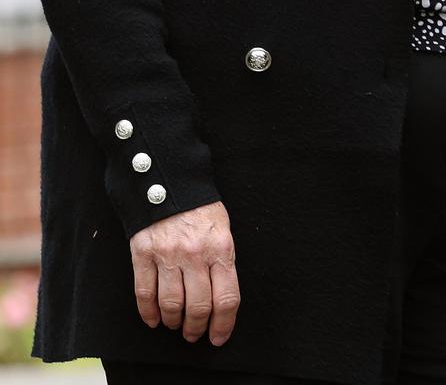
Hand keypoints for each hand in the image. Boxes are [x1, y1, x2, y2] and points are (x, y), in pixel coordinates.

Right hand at [128, 201, 238, 344]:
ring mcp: (167, 255)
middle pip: (198, 306)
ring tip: (176, 326)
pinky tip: (154, 320)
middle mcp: (195, 255)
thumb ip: (222, 262)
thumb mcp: (224, 231)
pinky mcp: (142, 254)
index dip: (223, 323)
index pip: (226, 297)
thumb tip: (220, 299)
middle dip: (197, 327)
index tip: (219, 337)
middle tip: (194, 335)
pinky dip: (148, 312)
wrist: (169, 184)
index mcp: (222, 249)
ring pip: (171, 303)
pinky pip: (144, 292)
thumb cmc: (201, 211)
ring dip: (174, 321)